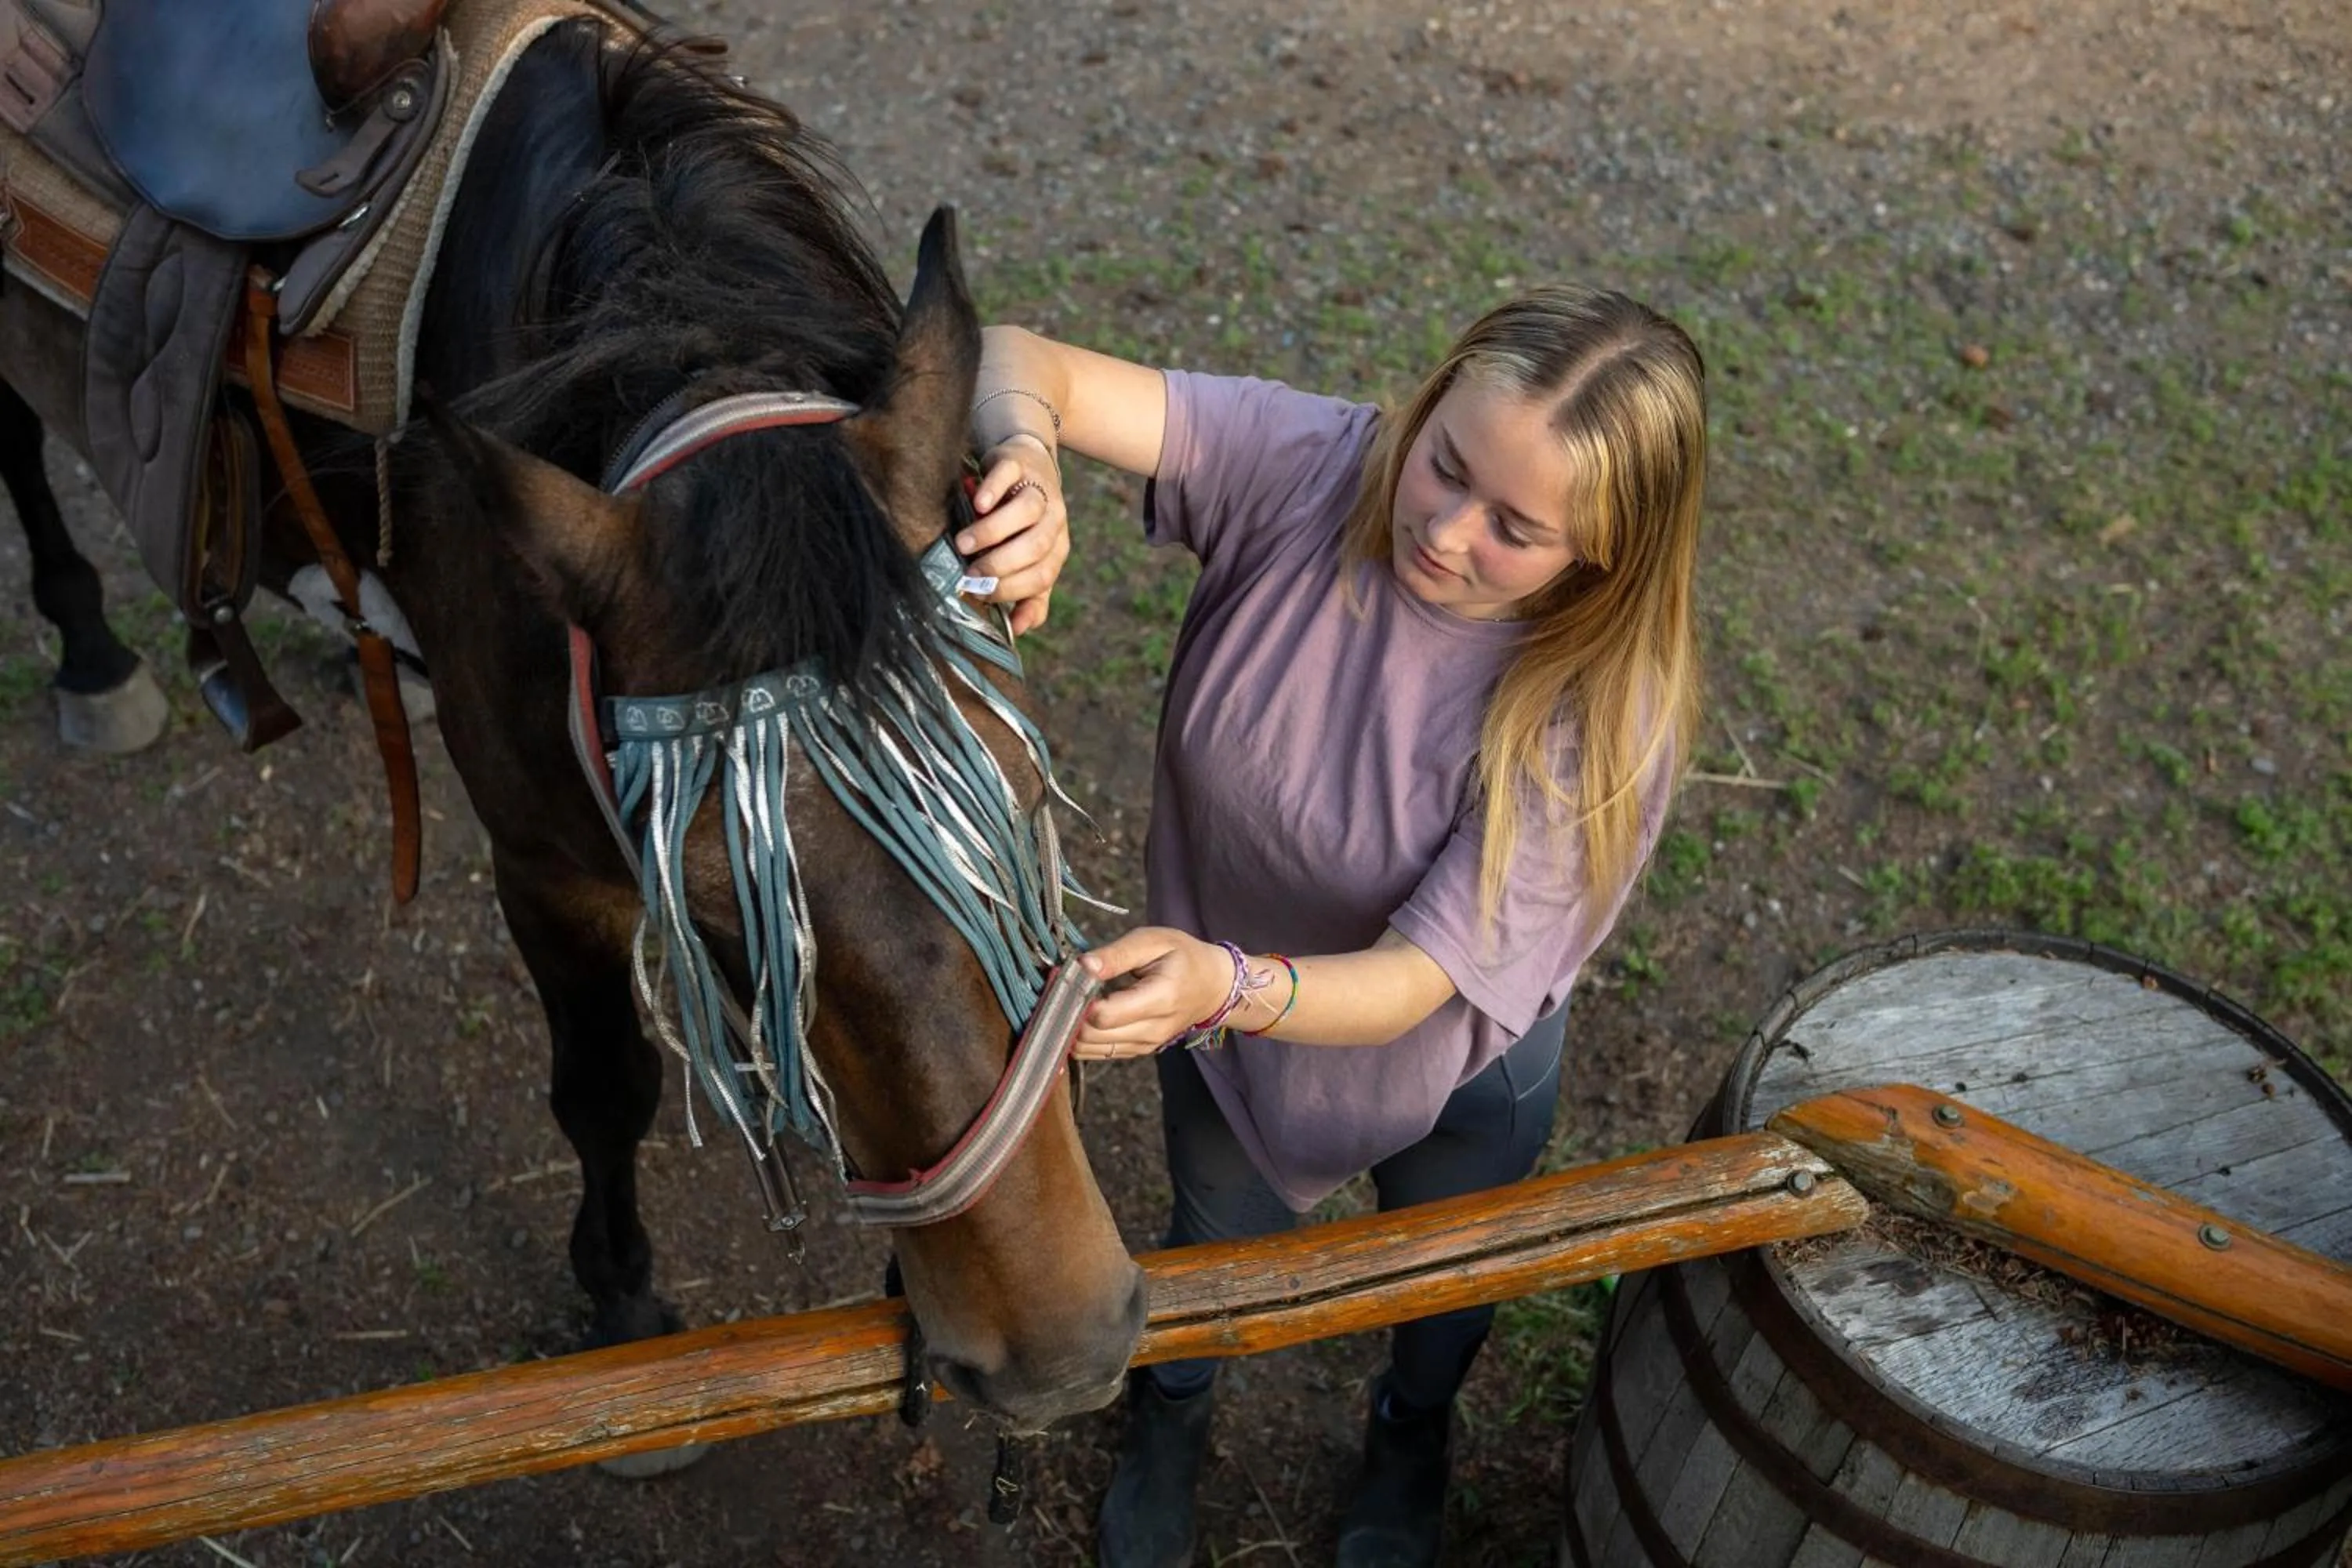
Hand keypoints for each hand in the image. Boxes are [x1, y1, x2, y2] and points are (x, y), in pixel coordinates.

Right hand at [961, 434, 1068, 635]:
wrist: (1028, 464)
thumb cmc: (1023, 522)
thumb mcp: (1032, 558)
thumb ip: (1030, 595)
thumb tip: (1018, 629)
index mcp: (1057, 547)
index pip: (1042, 575)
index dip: (1011, 588)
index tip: (980, 594)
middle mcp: (1054, 518)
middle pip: (1036, 545)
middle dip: (1001, 564)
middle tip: (969, 572)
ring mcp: (1038, 488)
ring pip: (1026, 511)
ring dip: (993, 531)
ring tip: (963, 544)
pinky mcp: (1017, 463)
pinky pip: (1009, 476)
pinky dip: (993, 490)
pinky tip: (977, 505)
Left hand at [1073, 928, 1234, 1060]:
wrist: (1213, 987)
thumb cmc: (1183, 958)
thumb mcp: (1153, 941)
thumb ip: (1116, 954)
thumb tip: (1082, 966)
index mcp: (1160, 999)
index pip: (1105, 1015)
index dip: (1079, 999)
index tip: (1071, 979)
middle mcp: (1152, 1030)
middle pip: (1092, 1037)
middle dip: (1070, 1013)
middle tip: (1065, 988)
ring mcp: (1145, 1046)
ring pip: (1091, 1050)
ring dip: (1072, 1028)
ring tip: (1072, 1000)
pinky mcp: (1137, 1051)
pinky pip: (1099, 1053)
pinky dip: (1083, 1038)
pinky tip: (1081, 1015)